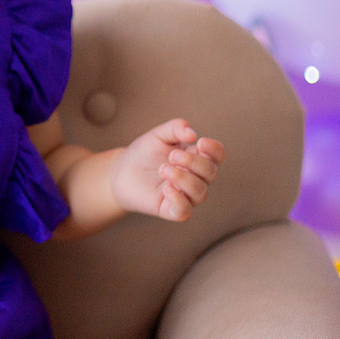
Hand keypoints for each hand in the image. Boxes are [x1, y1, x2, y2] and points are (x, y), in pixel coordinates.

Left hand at [109, 119, 224, 221]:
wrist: (121, 171)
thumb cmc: (144, 153)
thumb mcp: (158, 135)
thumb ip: (175, 128)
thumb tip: (193, 133)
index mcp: (196, 158)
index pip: (218, 156)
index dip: (215, 150)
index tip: (201, 142)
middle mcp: (196, 178)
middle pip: (210, 172)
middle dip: (193, 162)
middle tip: (172, 155)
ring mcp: (185, 195)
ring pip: (200, 192)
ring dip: (184, 179)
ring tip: (163, 169)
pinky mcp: (172, 209)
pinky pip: (185, 211)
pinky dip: (179, 200)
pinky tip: (166, 188)